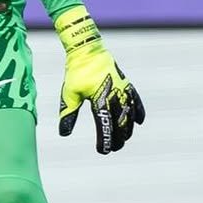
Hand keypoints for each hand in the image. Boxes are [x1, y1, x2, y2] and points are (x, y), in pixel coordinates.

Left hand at [55, 8, 145, 154]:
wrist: (88, 50)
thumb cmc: (77, 72)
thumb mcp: (69, 94)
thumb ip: (68, 114)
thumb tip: (64, 134)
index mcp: (100, 100)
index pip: (105, 125)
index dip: (105, 140)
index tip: (103, 151)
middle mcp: (115, 96)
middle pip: (120, 124)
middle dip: (118, 138)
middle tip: (113, 148)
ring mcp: (123, 90)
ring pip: (130, 115)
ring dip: (128, 129)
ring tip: (124, 139)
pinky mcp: (126, 84)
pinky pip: (136, 100)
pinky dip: (138, 111)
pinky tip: (139, 122)